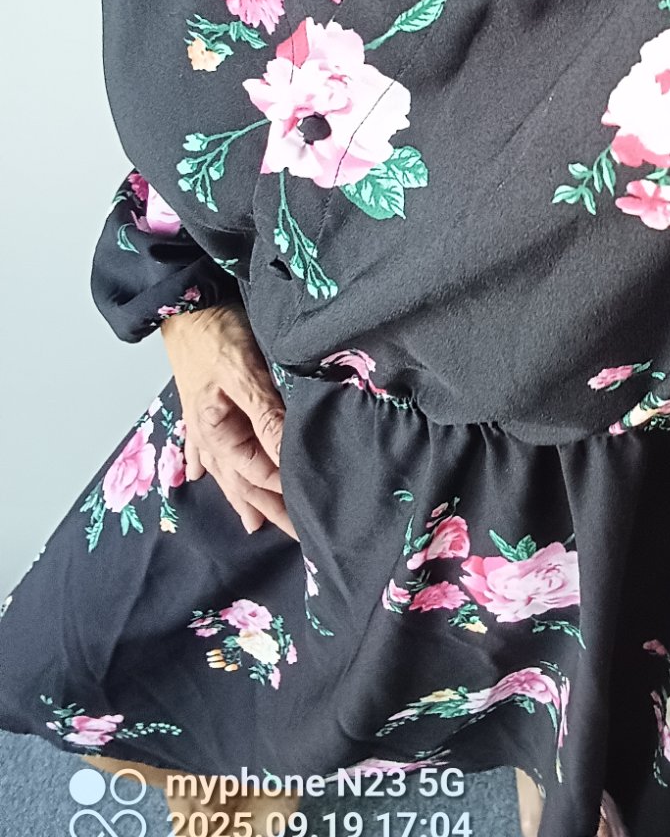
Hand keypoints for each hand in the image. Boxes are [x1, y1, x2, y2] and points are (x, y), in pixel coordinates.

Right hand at [159, 304, 297, 540]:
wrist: (185, 298)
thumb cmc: (215, 331)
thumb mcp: (244, 372)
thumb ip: (266, 414)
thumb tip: (287, 454)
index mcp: (218, 431)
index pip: (261, 472)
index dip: (288, 489)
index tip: (318, 505)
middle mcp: (208, 434)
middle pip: (244, 482)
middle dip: (271, 510)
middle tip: (301, 538)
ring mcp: (202, 421)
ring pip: (226, 470)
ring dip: (242, 497)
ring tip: (256, 525)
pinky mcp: (201, 404)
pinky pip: (203, 447)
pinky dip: (204, 465)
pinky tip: (198, 477)